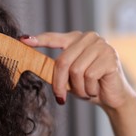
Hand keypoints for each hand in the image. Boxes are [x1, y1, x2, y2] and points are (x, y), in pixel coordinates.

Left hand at [20, 32, 135, 110]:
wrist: (112, 97)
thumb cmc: (87, 86)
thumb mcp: (68, 77)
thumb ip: (55, 69)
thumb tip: (34, 66)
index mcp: (76, 39)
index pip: (54, 38)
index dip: (39, 40)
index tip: (23, 40)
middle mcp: (89, 38)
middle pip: (63, 61)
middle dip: (59, 83)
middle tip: (60, 97)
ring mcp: (101, 45)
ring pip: (76, 70)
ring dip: (78, 88)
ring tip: (85, 91)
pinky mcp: (110, 56)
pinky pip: (89, 76)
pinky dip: (88, 89)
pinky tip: (95, 89)